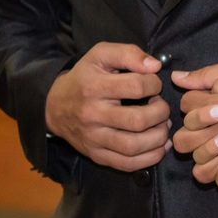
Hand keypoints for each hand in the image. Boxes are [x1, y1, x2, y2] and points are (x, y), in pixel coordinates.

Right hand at [45, 42, 170, 171]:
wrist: (55, 106)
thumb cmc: (85, 78)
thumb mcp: (101, 55)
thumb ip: (128, 53)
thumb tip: (155, 66)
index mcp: (93, 87)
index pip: (136, 87)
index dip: (154, 84)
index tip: (154, 84)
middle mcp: (92, 115)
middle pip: (138, 120)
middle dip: (160, 113)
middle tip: (161, 107)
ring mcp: (94, 138)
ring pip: (134, 146)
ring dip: (159, 137)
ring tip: (163, 125)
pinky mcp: (97, 156)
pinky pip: (128, 164)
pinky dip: (151, 157)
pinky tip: (160, 145)